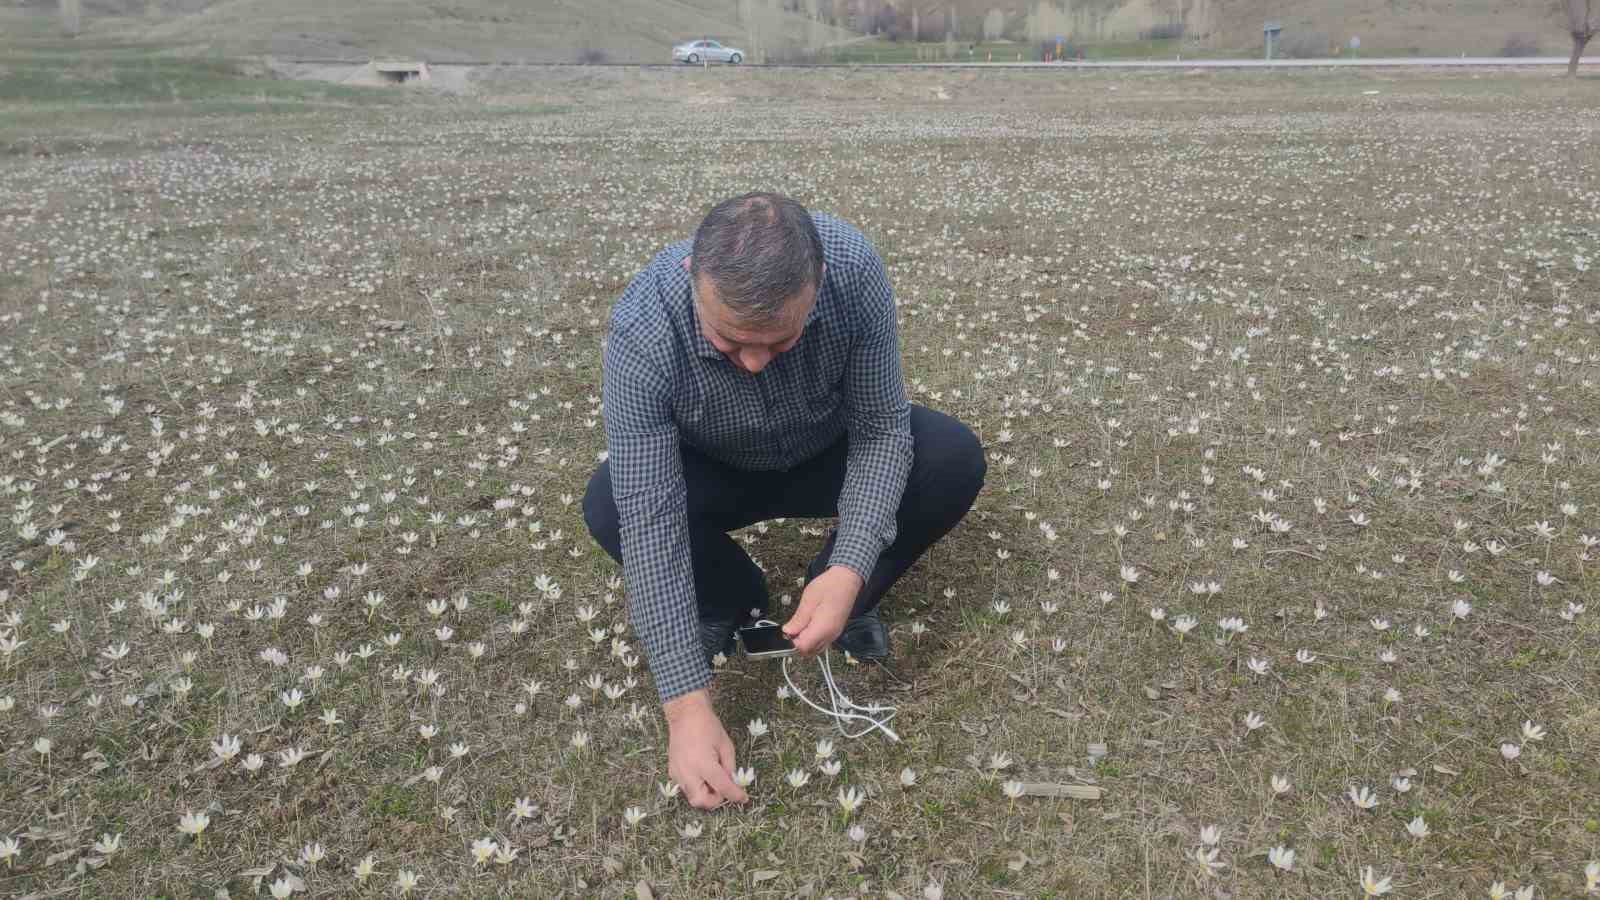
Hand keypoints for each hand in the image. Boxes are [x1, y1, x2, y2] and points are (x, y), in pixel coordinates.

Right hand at [664, 690, 747, 809]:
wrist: (685, 714)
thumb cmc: (708, 726)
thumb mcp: (726, 746)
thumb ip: (730, 768)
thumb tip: (733, 784)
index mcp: (704, 764)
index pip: (722, 788)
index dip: (735, 795)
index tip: (743, 798)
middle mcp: (688, 772)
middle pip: (701, 802)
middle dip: (715, 800)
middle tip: (724, 789)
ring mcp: (677, 773)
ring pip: (692, 798)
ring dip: (705, 794)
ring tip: (713, 778)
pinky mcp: (672, 772)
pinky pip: (685, 788)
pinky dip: (696, 787)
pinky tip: (702, 773)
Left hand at [783, 565, 862, 657]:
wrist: (848, 580)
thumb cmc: (830, 585)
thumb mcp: (809, 599)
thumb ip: (798, 619)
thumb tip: (787, 631)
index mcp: (823, 627)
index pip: (803, 647)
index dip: (791, 642)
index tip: (786, 632)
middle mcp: (830, 635)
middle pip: (809, 652)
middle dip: (796, 644)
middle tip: (791, 629)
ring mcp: (834, 634)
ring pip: (815, 650)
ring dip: (804, 642)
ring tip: (799, 626)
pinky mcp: (835, 631)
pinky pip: (821, 643)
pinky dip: (812, 640)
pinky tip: (808, 626)